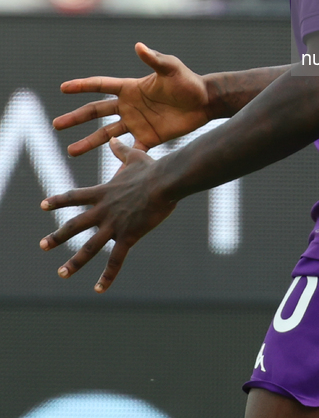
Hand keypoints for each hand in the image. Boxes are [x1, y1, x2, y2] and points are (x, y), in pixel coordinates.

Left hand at [40, 138, 175, 291]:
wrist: (165, 181)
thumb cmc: (153, 169)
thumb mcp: (135, 157)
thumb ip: (121, 151)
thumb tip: (114, 139)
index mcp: (103, 192)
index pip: (75, 197)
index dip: (58, 201)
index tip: (43, 204)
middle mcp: (103, 210)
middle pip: (74, 226)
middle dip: (57, 236)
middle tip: (43, 245)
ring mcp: (113, 225)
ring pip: (89, 248)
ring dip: (73, 262)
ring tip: (61, 273)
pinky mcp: (128, 236)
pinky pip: (115, 261)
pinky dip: (106, 277)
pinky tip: (98, 289)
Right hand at [54, 42, 210, 154]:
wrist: (205, 103)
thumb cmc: (188, 82)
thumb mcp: (171, 69)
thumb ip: (154, 60)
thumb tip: (138, 46)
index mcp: (131, 88)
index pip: (101, 86)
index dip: (82, 86)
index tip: (63, 88)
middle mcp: (129, 106)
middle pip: (97, 112)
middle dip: (76, 118)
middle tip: (56, 125)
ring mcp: (137, 123)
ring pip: (106, 135)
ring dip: (89, 143)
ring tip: (71, 152)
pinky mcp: (148, 138)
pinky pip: (130, 152)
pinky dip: (119, 163)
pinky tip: (108, 175)